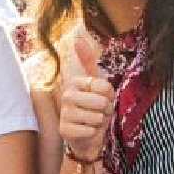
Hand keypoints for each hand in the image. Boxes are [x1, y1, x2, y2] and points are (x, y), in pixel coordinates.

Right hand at [57, 33, 114, 163]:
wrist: (87, 136)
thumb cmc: (94, 108)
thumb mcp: (96, 83)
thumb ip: (88, 61)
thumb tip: (77, 37)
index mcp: (75, 82)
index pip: (104, 86)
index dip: (109, 95)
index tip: (103, 98)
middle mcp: (66, 95)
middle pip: (101, 102)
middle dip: (105, 110)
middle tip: (99, 112)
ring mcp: (64, 113)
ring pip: (96, 117)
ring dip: (100, 122)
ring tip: (93, 121)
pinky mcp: (64, 130)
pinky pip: (90, 130)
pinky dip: (93, 133)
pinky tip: (87, 132)